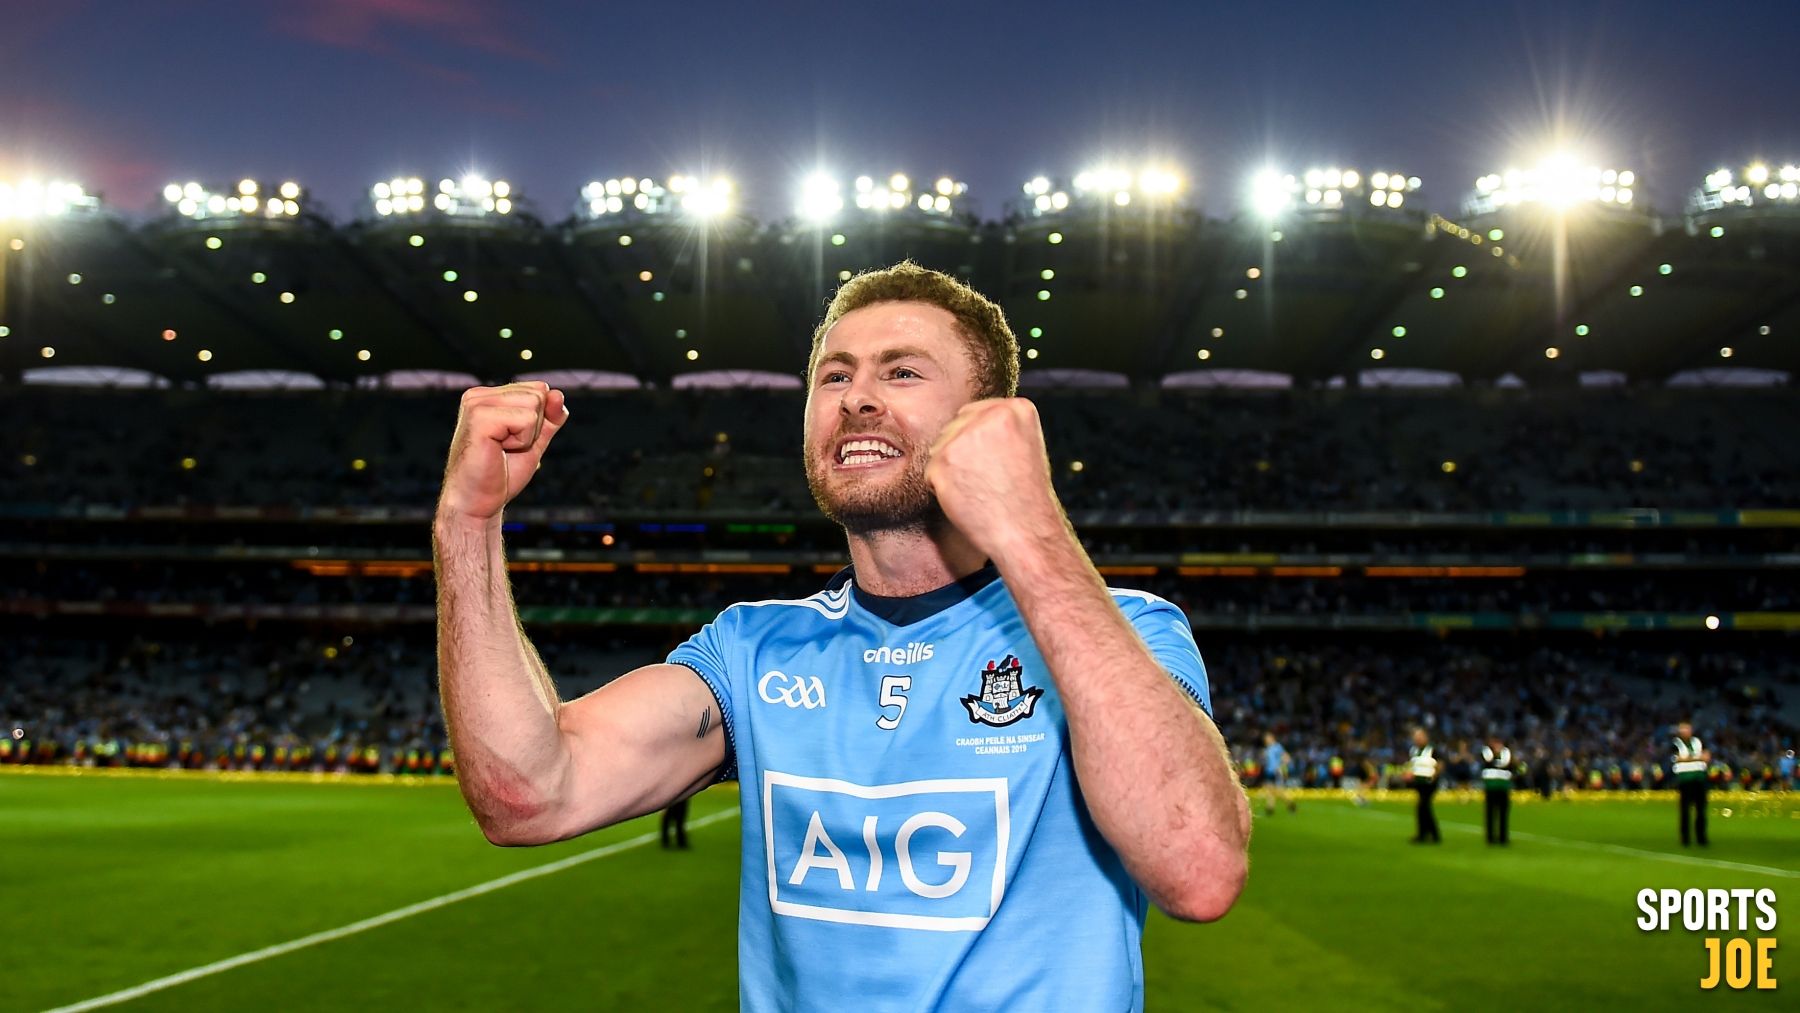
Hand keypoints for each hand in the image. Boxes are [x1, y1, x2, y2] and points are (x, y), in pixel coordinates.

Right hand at [437, 382, 568, 522]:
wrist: (479, 502)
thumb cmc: (502, 473)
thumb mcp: (535, 440)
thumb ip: (550, 417)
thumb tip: (558, 394)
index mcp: (489, 396)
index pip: (540, 389)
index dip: (540, 420)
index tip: (514, 441)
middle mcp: (480, 395)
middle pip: (539, 394)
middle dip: (535, 427)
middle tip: (508, 448)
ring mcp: (477, 403)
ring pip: (535, 405)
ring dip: (528, 435)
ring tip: (502, 449)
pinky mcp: (479, 417)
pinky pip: (527, 419)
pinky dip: (522, 441)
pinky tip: (499, 450)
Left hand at [925, 398, 1067, 564]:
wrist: (1026, 533)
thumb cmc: (1024, 497)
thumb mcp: (1023, 447)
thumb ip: (995, 428)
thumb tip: (962, 421)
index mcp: (1016, 408)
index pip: (974, 414)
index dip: (975, 443)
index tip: (991, 466)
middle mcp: (991, 415)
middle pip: (953, 427)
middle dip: (961, 454)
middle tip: (986, 481)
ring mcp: (966, 436)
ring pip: (938, 448)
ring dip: (950, 471)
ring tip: (980, 490)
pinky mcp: (944, 459)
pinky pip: (929, 471)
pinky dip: (941, 489)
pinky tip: (967, 500)